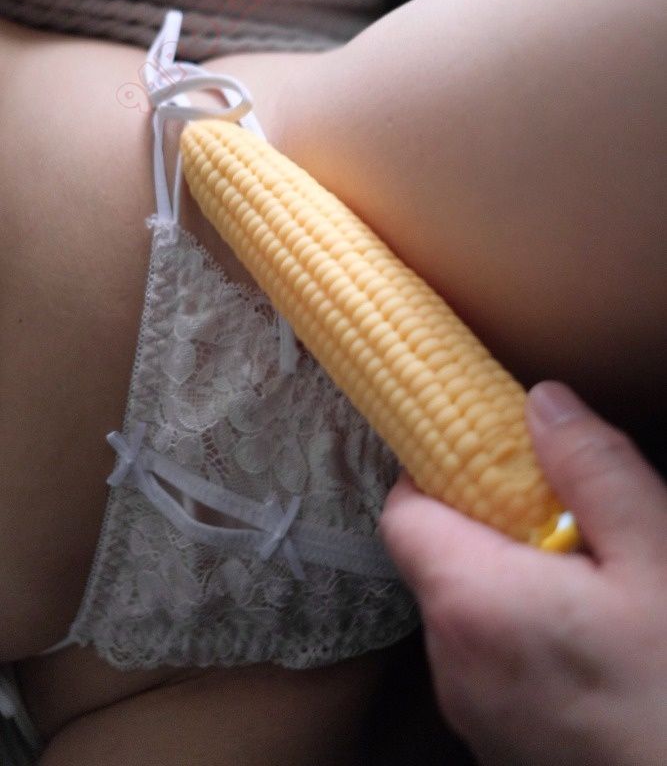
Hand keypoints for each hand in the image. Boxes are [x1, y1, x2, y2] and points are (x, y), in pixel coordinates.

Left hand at [380, 381, 666, 765]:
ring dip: (510, 586)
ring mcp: (470, 711)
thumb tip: (542, 401)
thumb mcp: (656, 557)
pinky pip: (489, 665)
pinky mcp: (497, 745)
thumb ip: (593, 470)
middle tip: (561, 521)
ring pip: (466, 615)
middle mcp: (450, 659)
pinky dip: (521, 639)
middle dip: (487, 528)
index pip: (403, 511)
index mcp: (470, 600)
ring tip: (588, 586)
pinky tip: (589, 645)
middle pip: (437, 561)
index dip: (436, 474)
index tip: (487, 461)